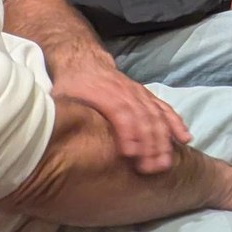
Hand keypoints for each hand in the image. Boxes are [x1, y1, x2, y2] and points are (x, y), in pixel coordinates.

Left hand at [53, 64, 190, 174]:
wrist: (85, 62)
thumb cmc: (71, 85)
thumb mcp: (60, 96)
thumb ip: (59, 115)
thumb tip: (47, 135)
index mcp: (103, 94)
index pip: (120, 114)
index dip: (128, 133)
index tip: (131, 154)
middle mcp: (126, 93)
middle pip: (143, 118)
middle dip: (150, 144)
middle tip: (153, 169)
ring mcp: (139, 95)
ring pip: (156, 116)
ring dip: (164, 139)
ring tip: (167, 162)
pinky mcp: (146, 97)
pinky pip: (165, 109)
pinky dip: (175, 123)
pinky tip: (184, 138)